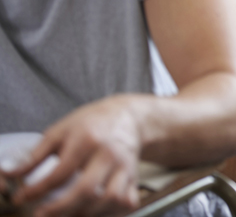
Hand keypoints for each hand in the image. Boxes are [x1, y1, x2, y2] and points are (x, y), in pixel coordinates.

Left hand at [10, 96, 142, 216]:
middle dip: (61, 208)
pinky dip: (112, 212)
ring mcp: (125, 167)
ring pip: (110, 200)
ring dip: (86, 213)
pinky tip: (94, 212)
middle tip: (41, 215)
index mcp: (88, 140)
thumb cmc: (91, 124)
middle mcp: (109, 155)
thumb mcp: (60, 131)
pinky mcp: (134, 177)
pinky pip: (127, 202)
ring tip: (68, 214)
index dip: (37, 190)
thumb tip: (9, 172)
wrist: (128, 117)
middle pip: (87, 190)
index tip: (20, 198)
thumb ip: (35, 154)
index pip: (60, 172)